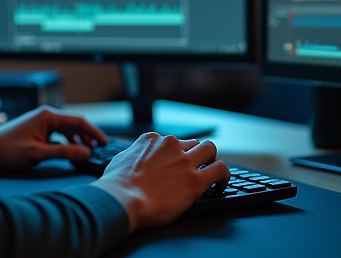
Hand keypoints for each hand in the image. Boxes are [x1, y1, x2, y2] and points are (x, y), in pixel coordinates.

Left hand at [0, 106, 107, 170]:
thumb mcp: (37, 153)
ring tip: (88, 151)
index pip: (79, 121)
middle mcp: (46, 116)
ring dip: (78, 139)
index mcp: (48, 116)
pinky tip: (70, 151)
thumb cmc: (6, 150)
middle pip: (74, 124)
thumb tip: (86, 152)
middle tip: (100, 148)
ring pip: (67, 129)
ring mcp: (41, 122)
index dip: (94, 132)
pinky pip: (58, 133)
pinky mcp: (37, 130)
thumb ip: (63, 153)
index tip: (105, 143)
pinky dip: (67, 141)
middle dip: (88, 136)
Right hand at [89, 133, 228, 232]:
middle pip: (192, 143)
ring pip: (210, 149)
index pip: (173, 141)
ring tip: (212, 174)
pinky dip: (224, 176)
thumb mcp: (120, 160)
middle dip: (195, 155)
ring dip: (211, 160)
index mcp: (152, 140)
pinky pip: (220, 169)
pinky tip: (221, 185)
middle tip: (195, 170)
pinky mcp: (195, 180)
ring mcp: (184, 161)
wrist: (122, 200)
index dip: (177, 154)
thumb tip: (134, 160)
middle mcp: (170, 145)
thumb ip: (133, 156)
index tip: (177, 165)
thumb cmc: (116, 186)